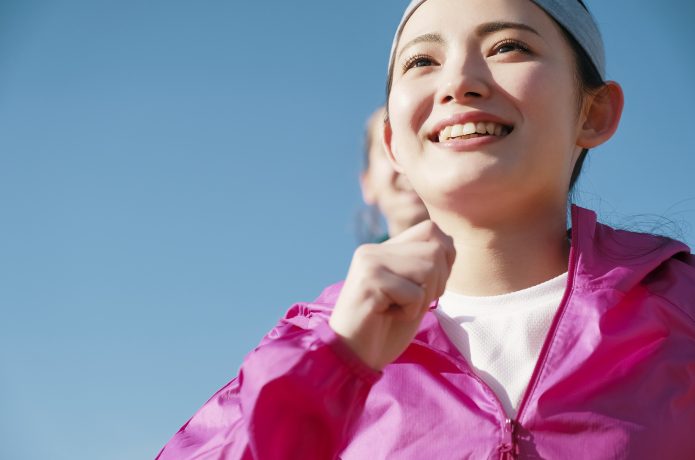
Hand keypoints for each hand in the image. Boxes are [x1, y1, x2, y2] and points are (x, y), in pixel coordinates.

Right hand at [329, 220, 454, 370]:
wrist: (352, 357)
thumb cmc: (384, 330)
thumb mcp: (412, 293)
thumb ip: (426, 266)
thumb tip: (449, 243)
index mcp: (383, 249)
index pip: (431, 229)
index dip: (445, 257)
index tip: (430, 285)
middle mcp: (374, 250)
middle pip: (435, 248)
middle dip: (438, 282)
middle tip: (415, 303)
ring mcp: (369, 263)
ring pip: (429, 268)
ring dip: (424, 298)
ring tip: (401, 309)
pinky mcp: (369, 282)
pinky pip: (414, 293)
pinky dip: (410, 312)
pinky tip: (389, 316)